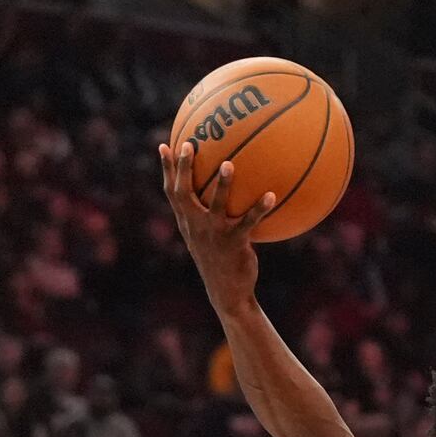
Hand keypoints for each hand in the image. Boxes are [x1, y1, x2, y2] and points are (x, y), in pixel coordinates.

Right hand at [158, 142, 275, 311]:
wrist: (227, 292)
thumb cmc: (221, 261)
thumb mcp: (209, 239)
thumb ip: (208, 217)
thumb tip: (220, 195)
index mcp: (187, 222)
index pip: (171, 192)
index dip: (167, 169)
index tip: (164, 145)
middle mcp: (195, 226)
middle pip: (184, 193)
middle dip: (183, 168)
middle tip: (189, 144)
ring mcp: (214, 235)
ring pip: (216, 205)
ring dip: (223, 184)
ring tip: (229, 164)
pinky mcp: (234, 243)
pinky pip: (248, 222)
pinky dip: (259, 209)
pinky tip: (271, 195)